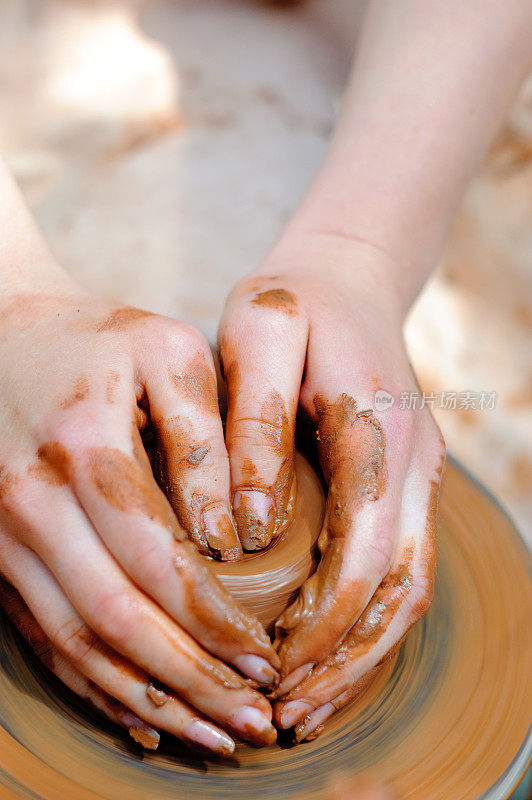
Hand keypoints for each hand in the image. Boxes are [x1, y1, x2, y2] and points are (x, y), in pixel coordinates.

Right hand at [0, 288, 279, 754]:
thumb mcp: (166, 350)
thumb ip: (205, 434)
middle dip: (190, 681)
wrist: (5, 332)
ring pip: (77, 644)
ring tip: (210, 738)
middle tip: (252, 724)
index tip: (263, 658)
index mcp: (85, 449)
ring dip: (146, 701)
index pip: (158, 563)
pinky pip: (44, 639)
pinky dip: (94, 686)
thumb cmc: (98, 339)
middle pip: (117, 619)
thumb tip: (229, 536)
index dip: (213, 622)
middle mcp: (33, 504)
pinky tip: (140, 717)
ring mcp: (6, 536)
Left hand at [218, 234, 444, 740]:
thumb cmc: (294, 302)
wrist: (348, 277)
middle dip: (345, 661)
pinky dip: (367, 622)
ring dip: (362, 655)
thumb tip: (253, 524)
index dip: (324, 624)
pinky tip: (325, 648)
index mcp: (377, 430)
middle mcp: (412, 464)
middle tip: (285, 713)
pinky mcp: (404, 484)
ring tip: (307, 702)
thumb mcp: (260, 331)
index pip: (365, 554)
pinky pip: (398, 569)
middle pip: (399, 591)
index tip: (270, 668)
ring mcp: (417, 476)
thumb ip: (256, 420)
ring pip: (408, 591)